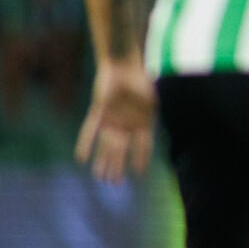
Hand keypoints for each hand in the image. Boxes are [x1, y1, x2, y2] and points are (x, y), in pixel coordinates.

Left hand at [75, 59, 155, 181]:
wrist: (123, 64)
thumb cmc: (142, 79)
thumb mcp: (154, 98)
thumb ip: (154, 113)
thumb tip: (166, 123)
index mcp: (143, 122)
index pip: (143, 146)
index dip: (142, 160)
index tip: (140, 175)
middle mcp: (126, 124)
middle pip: (121, 150)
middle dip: (117, 166)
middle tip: (114, 183)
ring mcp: (112, 120)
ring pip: (106, 145)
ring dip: (103, 161)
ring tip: (100, 177)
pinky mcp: (98, 113)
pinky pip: (90, 131)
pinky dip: (86, 144)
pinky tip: (82, 158)